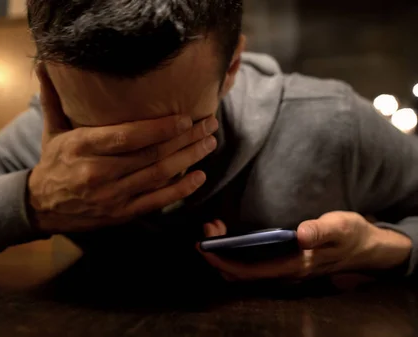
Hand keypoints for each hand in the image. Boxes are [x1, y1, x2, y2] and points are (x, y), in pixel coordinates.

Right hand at [28, 65, 218, 233]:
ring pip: (157, 176)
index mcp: (82, 147)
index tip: (185, 117)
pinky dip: (180, 190)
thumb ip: (53, 98)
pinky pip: (155, 202)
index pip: (127, 137)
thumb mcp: (51, 130)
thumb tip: (45, 64)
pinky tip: (199, 177)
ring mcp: (111, 196)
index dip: (159, 128)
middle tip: (209, 124)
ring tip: (209, 143)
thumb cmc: (53, 162)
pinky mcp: (120, 213)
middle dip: (185, 139)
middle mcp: (98, 172)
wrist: (42, 207)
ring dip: (188, 159)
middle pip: (150, 154)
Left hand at [198, 212, 411, 281]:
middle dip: (218, 254)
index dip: (223, 262)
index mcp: (294, 267)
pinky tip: (229, 232)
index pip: (249, 272)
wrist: (366, 248)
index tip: (205, 246)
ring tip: (214, 227)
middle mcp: (284, 274)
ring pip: (244, 270)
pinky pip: (251, 264)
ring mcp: (282, 271)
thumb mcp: (341, 227)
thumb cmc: (351, 235)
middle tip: (207, 228)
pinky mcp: (282, 264)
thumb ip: (322, 231)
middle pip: (240, 273)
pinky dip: (234, 251)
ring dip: (224, 252)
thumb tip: (301, 235)